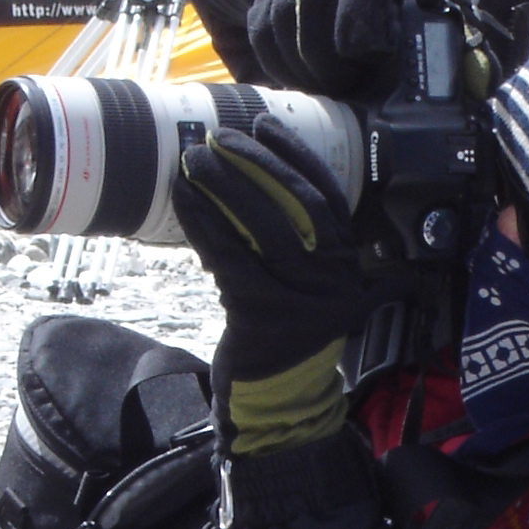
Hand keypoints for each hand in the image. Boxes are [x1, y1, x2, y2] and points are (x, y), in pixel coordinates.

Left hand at [172, 116, 377, 454]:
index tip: (264, 123)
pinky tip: (182, 198)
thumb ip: (306, 248)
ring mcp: (299, 299)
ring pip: (260, 226)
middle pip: (295, 203)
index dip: (295, 154)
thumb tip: (270, 181)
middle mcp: (332, 280)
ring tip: (192, 159)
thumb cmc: (286, 341)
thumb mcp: (312, 294)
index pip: (326, 195)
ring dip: (222, 185)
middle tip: (217, 136)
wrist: (277, 404)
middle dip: (255, 162)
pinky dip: (201, 221)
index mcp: (346, 267)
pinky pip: (226, 255)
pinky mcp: (261, 315)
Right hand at [246, 0, 442, 93]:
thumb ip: (457, 39)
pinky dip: (277, 63)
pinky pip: (260, 29)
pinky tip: (300, 80)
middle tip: (347, 89)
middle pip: (313, 3)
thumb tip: (480, 82)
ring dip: (300, 67)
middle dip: (329, 60)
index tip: (376, 56)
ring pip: (279, 19)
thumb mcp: (437, 5)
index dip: (363, 29)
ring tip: (326, 89)